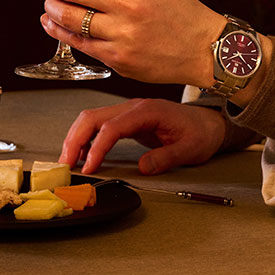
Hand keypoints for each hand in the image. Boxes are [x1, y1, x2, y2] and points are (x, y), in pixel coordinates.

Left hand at [41, 0, 224, 85]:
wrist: (203, 48)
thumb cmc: (179, 13)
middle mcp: (128, 6)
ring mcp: (121, 35)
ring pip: (69, 17)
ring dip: (52, 7)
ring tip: (52, 3)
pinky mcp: (117, 59)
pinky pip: (79, 43)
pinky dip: (60, 31)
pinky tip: (53, 23)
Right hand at [60, 98, 226, 174]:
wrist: (209, 123)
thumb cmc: (200, 133)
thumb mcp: (190, 149)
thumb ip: (167, 158)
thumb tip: (144, 168)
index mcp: (148, 111)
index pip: (112, 127)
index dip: (97, 148)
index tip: (89, 168)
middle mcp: (133, 107)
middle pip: (93, 117)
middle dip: (74, 140)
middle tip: (65, 166)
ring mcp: (128, 111)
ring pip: (91, 119)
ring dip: (76, 139)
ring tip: (68, 163)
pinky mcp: (127, 119)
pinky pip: (99, 124)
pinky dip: (86, 138)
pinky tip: (83, 155)